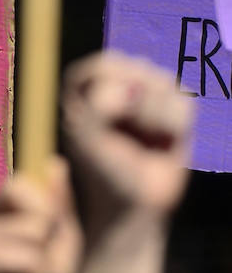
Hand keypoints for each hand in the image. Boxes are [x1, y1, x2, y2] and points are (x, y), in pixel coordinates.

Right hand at [0, 158, 81, 272]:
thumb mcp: (61, 240)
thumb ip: (59, 204)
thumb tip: (56, 163)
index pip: (17, 183)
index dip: (42, 203)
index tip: (48, 230)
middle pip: (38, 214)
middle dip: (51, 242)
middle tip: (40, 266)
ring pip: (36, 238)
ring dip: (48, 267)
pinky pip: (30, 262)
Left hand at [62, 51, 192, 224]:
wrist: (132, 206)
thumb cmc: (104, 174)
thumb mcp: (89, 140)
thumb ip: (98, 109)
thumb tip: (122, 95)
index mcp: (89, 95)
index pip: (100, 66)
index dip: (106, 82)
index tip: (102, 108)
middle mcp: (119, 92)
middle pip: (134, 68)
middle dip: (132, 103)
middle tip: (122, 133)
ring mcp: (149, 100)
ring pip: (162, 83)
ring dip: (153, 116)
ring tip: (143, 142)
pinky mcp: (174, 112)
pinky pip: (183, 103)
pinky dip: (172, 126)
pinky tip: (162, 144)